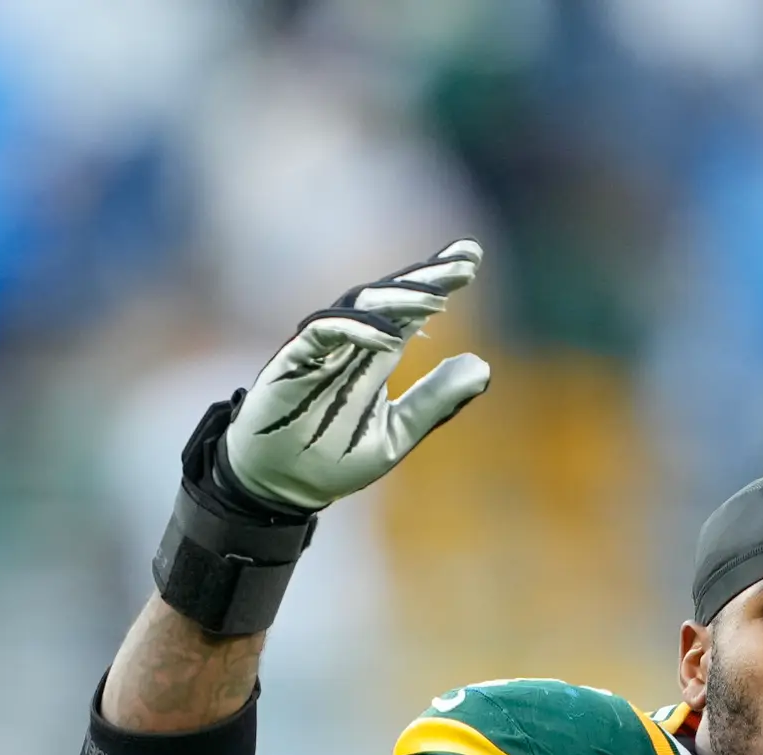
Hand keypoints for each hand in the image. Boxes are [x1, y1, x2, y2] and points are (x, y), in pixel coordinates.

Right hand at [222, 242, 492, 512]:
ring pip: (360, 304)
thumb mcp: (395, 435)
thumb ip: (433, 401)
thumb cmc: (331, 461)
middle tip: (466, 260)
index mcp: (374, 354)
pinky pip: (324, 330)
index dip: (438, 280)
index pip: (409, 308)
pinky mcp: (293, 361)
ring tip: (437, 299)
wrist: (278, 489)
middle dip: (427, 276)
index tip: (473, 258)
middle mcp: (350, 343)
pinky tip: (390, 338)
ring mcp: (321, 348)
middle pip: (390, 296)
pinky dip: (357, 329)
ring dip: (399, 298)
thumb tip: (484, 365)